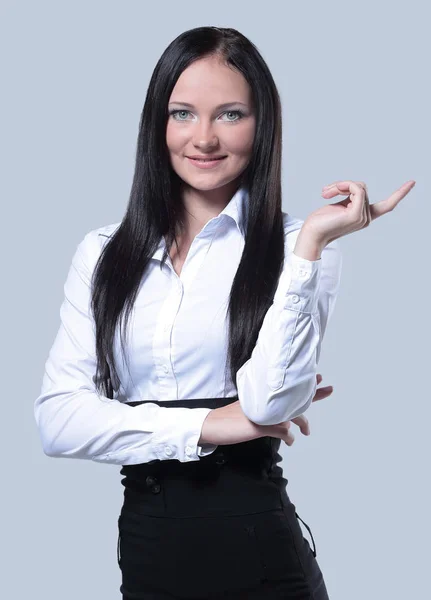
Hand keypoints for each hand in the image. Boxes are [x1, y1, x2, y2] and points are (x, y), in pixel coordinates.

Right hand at [199, 374, 333, 446]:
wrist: (211, 425)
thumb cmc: (226, 419)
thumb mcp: (247, 411)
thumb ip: (263, 412)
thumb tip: (280, 423)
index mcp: (261, 396)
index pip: (286, 388)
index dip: (302, 384)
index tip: (317, 378)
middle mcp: (264, 401)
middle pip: (294, 396)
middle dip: (314, 394)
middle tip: (329, 388)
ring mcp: (263, 412)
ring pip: (291, 415)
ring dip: (302, 423)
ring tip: (306, 432)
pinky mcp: (260, 425)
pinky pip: (282, 431)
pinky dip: (288, 437)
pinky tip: (290, 441)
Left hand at [301, 180, 415, 246]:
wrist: (311, 233)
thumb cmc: (320, 221)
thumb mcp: (339, 205)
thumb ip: (349, 197)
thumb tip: (352, 186)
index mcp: (364, 216)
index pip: (387, 205)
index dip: (400, 194)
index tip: (412, 182)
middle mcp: (366, 218)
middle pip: (362, 187)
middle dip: (343, 184)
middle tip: (326, 192)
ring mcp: (362, 218)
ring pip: (358, 186)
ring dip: (340, 185)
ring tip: (326, 193)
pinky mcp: (356, 215)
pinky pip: (356, 188)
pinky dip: (344, 185)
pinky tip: (330, 192)